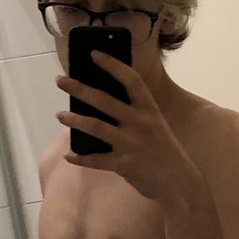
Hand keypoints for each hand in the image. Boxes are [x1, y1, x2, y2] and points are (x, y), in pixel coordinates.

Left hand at [56, 50, 194, 201]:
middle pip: (105, 100)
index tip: (94, 54)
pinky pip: (95, 160)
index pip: (131, 80)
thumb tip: (102, 104)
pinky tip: (69, 155)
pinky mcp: (123, 164)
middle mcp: (140, 123)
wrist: (179, 184)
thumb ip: (135, 114)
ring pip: (95, 127)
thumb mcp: (156, 126)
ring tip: (60, 115)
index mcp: (150, 110)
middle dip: (80, 89)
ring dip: (74, 120)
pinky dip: (80, 158)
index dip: (112, 65)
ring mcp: (131, 144)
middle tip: (60, 81)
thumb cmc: (165, 152)